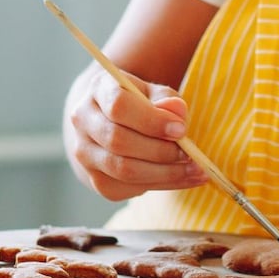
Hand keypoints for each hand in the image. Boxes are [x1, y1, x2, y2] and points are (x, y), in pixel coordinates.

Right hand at [64, 66, 206, 199]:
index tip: (181, 130)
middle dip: (160, 151)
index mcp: (98, 90)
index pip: (118, 106)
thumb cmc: (139, 104)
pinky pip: (128, 188)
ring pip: (123, 170)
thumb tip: (177, 113)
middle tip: (190, 154)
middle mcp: (83, 121)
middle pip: (118, 141)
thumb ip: (167, 99)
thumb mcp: (154, 92)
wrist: (111, 124)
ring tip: (195, 170)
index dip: (151, 120)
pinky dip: (161, 185)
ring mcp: (85, 153)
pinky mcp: (95, 180)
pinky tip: (183, 178)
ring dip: (164, 173)